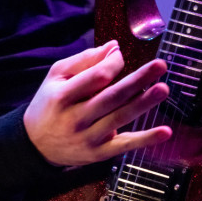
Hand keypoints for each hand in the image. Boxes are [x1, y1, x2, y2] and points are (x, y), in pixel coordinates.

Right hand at [24, 40, 171, 166]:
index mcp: (62, 96)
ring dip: (144, 104)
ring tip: (163, 89)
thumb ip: (85, 61)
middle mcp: (75, 118)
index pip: (94, 78)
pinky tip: (166, 131)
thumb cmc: (50, 104)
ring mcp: (88, 138)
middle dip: (137, 81)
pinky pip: (125, 145)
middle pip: (111, 97)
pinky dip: (146, 139)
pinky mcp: (99, 154)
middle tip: (160, 65)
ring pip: (120, 118)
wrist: (35, 145)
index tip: (121, 54)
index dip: (112, 64)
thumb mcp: (57, 77)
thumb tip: (114, 47)